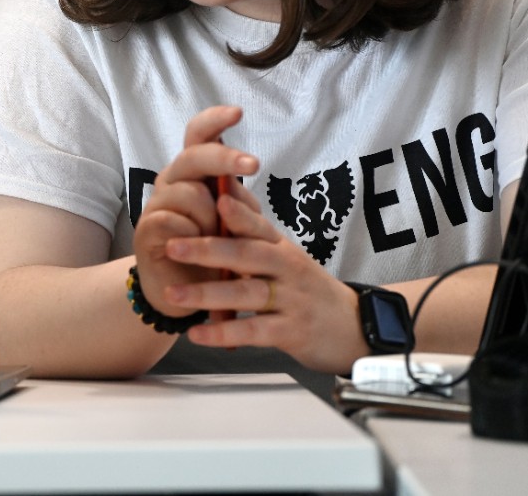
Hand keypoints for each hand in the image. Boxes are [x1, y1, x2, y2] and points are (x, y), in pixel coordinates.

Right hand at [133, 106, 259, 317]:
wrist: (184, 293)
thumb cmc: (214, 253)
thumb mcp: (235, 225)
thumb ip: (239, 202)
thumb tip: (240, 182)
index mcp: (194, 174)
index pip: (199, 137)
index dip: (215, 121)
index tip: (237, 112)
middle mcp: (173, 181)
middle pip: (194, 155)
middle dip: (225, 158)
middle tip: (254, 165)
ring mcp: (156, 204)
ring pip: (190, 193)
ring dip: (211, 219)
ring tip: (212, 241)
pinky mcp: (145, 229)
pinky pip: (173, 222)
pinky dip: (191, 237)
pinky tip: (191, 250)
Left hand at [143, 109, 368, 372]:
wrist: (355, 326)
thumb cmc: (306, 287)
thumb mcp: (284, 256)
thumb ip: (252, 233)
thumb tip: (221, 194)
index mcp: (280, 246)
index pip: (257, 224)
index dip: (237, 212)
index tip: (213, 197)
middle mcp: (286, 268)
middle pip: (247, 255)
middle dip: (207, 250)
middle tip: (173, 245)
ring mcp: (290, 300)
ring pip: (245, 293)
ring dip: (206, 293)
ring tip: (172, 294)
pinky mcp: (290, 332)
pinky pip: (252, 331)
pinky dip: (223, 333)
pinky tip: (196, 333)